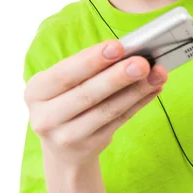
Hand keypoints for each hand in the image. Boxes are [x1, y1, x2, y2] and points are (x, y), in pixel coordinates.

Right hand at [24, 41, 167, 167]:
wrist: (61, 146)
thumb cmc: (65, 99)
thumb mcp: (62, 83)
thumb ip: (87, 67)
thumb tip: (125, 51)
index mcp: (35, 92)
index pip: (65, 74)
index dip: (92, 60)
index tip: (118, 46)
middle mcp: (45, 117)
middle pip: (87, 94)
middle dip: (118, 76)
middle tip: (143, 63)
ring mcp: (68, 136)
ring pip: (108, 110)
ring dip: (136, 90)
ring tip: (157, 74)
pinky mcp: (91, 146)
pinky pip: (120, 120)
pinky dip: (139, 102)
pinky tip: (154, 88)